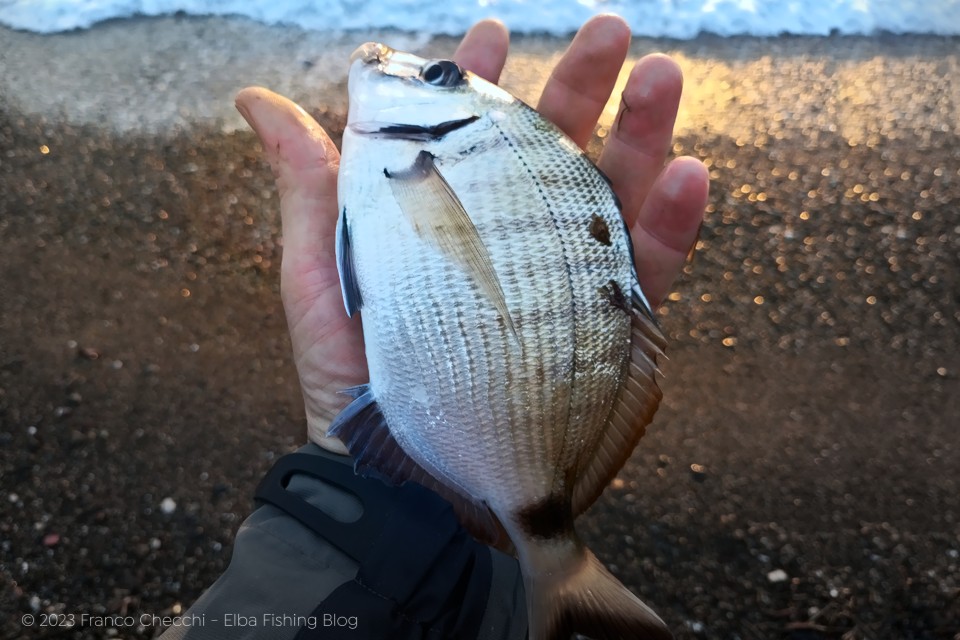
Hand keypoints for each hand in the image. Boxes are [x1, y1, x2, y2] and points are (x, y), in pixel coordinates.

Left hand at [235, 15, 708, 447]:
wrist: (399, 485)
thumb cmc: (351, 381)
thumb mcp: (319, 275)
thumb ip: (310, 185)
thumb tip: (255, 98)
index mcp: (448, 219)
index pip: (471, 135)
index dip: (481, 82)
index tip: (490, 33)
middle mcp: (509, 243)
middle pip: (554, 153)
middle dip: (582, 85)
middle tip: (609, 29)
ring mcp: (560, 287)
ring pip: (611, 199)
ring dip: (644, 135)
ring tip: (663, 77)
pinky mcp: (601, 336)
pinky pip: (646, 275)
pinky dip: (672, 224)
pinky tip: (688, 172)